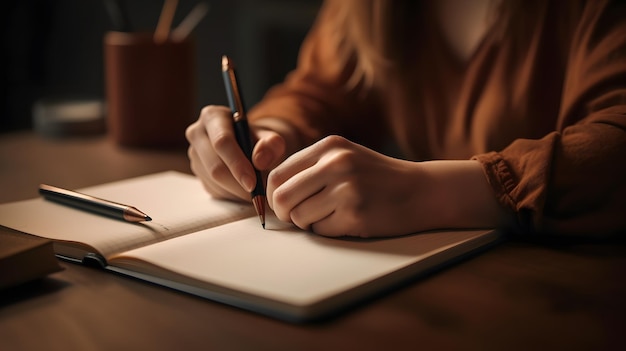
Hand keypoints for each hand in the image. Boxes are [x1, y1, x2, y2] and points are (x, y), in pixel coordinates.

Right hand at [186, 105, 286, 200]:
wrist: (252, 147)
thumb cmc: (261, 140)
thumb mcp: (272, 138)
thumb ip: (272, 145)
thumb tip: (259, 161)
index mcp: (213, 116)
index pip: (222, 142)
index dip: (237, 164)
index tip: (253, 183)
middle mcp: (197, 133)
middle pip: (214, 166)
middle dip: (238, 184)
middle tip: (258, 195)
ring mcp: (195, 155)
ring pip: (213, 181)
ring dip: (237, 191)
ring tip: (256, 191)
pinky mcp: (197, 173)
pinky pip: (213, 190)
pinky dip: (232, 195)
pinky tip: (245, 189)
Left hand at [267, 135, 427, 236]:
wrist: (422, 191)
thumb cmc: (378, 177)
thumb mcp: (345, 157)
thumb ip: (311, 168)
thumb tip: (274, 192)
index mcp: (329, 147)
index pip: (278, 174)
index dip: (274, 195)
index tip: (282, 204)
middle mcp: (335, 163)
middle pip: (282, 197)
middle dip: (285, 213)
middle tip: (296, 218)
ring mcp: (346, 188)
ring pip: (299, 217)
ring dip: (309, 223)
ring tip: (331, 215)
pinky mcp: (355, 214)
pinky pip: (321, 231)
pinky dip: (329, 230)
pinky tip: (348, 220)